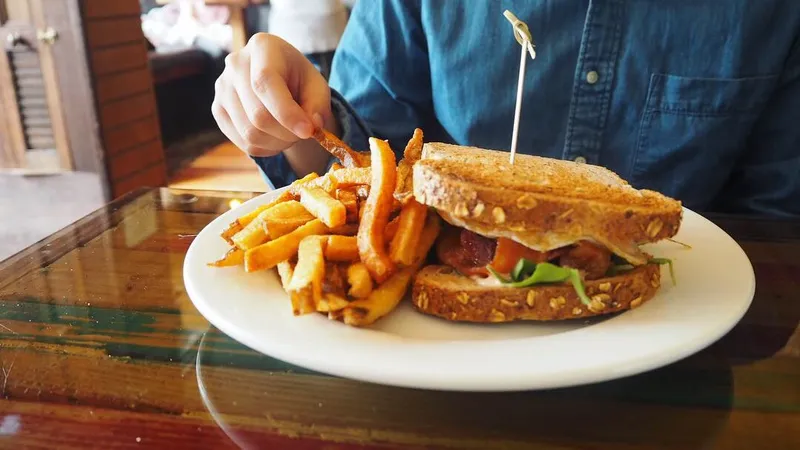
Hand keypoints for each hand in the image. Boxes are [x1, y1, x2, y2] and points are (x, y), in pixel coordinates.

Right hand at [212, 33, 332, 156]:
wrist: (277, 78)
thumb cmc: (298, 79)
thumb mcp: (317, 85)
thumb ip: (318, 104)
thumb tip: (311, 126)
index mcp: (262, 47)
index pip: (265, 83)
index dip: (287, 113)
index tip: (308, 131)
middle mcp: (235, 64)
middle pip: (258, 115)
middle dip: (287, 133)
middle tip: (304, 133)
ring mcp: (222, 87)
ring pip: (250, 133)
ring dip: (278, 143)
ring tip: (290, 133)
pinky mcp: (218, 109)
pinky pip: (242, 142)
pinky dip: (265, 148)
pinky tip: (276, 137)